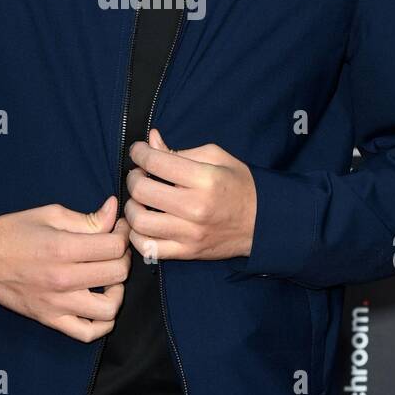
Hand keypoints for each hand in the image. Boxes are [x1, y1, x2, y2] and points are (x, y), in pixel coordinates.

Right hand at [0, 195, 129, 340]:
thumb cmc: (12, 232)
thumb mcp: (50, 214)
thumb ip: (86, 218)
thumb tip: (115, 210)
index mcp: (62, 248)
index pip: (114, 247)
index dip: (123, 235)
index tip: (119, 230)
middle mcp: (63, 279)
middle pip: (117, 274)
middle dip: (123, 257)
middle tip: (115, 249)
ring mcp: (57, 304)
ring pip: (109, 309)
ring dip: (117, 291)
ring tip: (109, 278)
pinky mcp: (50, 320)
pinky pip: (87, 333)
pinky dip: (103, 324)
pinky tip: (101, 305)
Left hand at [124, 129, 256, 263]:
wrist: (263, 222)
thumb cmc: (239, 185)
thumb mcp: (216, 157)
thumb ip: (180, 150)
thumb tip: (151, 141)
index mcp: (205, 179)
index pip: (156, 161)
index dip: (139, 152)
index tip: (138, 151)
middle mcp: (195, 208)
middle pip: (142, 191)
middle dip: (133, 177)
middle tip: (139, 174)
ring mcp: (190, 234)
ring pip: (139, 222)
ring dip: (131, 207)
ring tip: (140, 200)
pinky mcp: (187, 253)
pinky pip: (148, 248)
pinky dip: (137, 235)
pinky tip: (143, 223)